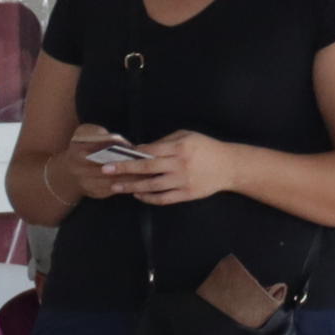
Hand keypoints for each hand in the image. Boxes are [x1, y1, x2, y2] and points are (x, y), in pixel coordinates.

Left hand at [102, 129, 235, 205]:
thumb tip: (143, 149)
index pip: (150, 150)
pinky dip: (148, 198)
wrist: (229, 166)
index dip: (132, 153)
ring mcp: (183, 181)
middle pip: (146, 167)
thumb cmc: (206, 148)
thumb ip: (166, 141)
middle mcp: (179, 165)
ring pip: (152, 186)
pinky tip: (137, 195)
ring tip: (117, 187)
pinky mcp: (186, 194)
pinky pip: (163, 198)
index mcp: (179, 147)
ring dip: (132, 187)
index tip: (116, 155)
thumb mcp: (187, 136)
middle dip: (124, 169)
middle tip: (106, 170)